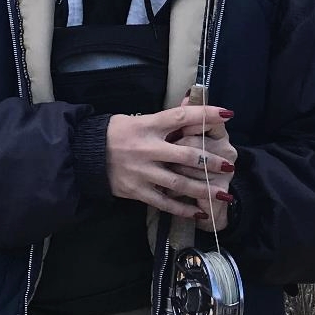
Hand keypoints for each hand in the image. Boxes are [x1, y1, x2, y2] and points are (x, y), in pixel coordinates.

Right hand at [104, 103, 236, 226]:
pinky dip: (182, 208)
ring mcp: (143, 171)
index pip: (181, 117)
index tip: (226, 114)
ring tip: (222, 192)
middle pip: (186, 154)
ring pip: (179, 181)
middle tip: (229, 165)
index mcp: (148, 125)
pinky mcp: (137, 190)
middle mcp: (147, 148)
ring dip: (203, 188)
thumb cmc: (114, 133)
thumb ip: (165, 117)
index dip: (204, 114)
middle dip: (211, 160)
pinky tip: (199, 211)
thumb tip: (190, 103)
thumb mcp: (137, 119)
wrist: (85, 154)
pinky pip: (164, 201)